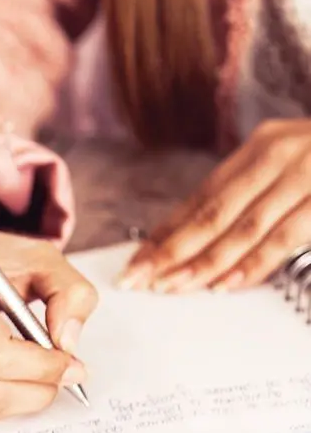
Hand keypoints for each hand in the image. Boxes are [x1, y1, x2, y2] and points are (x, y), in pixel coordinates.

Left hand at [121, 119, 310, 291]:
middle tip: (138, 277)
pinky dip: (252, 265)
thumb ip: (253, 190)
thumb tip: (202, 234)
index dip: (167, 231)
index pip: (203, 195)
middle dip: (170, 250)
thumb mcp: (291, 160)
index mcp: (260, 146)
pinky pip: (282, 238)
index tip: (138, 258)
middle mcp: (275, 156)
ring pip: (241, 229)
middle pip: (212, 212)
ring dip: (203, 263)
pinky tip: (225, 284)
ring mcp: (302, 176)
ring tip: (171, 286)